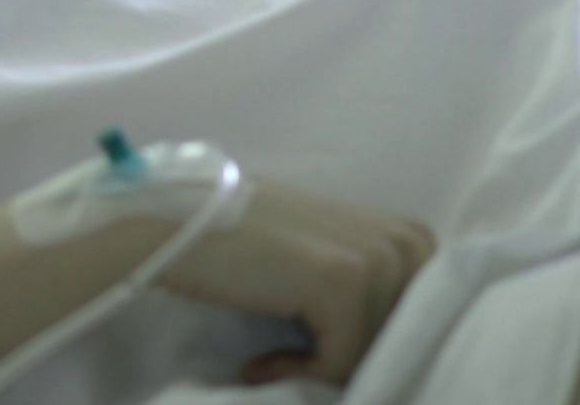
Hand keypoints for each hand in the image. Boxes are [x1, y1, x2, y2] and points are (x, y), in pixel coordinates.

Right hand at [154, 180, 435, 385]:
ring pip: (379, 353)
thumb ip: (366, 285)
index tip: (325, 352)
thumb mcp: (322, 258)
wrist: (171, 228)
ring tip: (277, 358)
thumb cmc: (240, 245)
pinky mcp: (343, 280)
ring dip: (327, 368)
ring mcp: (375, 257)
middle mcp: (403, 240)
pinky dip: (303, 371)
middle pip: (411, 339)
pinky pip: (344, 359)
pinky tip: (262, 362)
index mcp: (407, 233)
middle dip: (359, 357)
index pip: (427, 321)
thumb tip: (391, 358)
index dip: (380, 345)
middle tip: (302, 359)